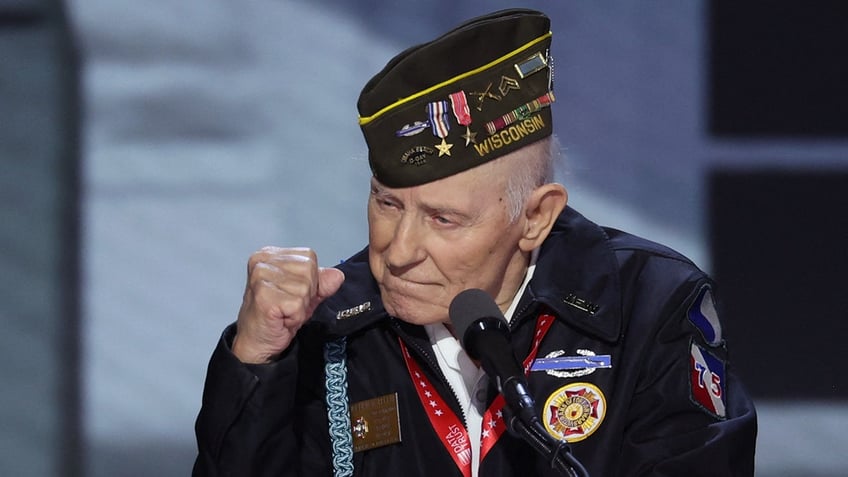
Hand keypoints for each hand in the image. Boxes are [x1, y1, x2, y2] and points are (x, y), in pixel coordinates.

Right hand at [232, 246, 344, 363]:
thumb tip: (337, 275)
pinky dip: (295, 317)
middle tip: (287, 305)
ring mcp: (261, 277)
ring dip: (300, 308)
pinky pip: (297, 304)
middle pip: (308, 270)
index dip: (310, 280)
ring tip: (283, 312)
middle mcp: (262, 261)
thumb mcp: (305, 295)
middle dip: (305, 294)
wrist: (257, 342)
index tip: (292, 293)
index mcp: (270, 254)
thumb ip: (322, 283)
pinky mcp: (263, 296)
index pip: (309, 257)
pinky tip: (281, 319)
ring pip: (304, 288)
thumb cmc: (276, 316)